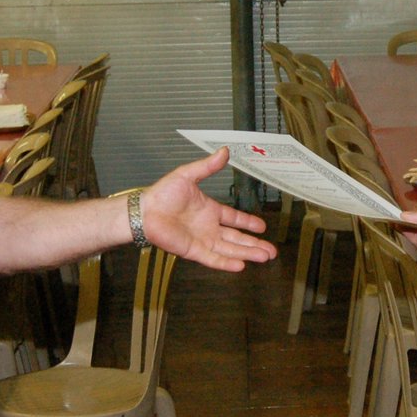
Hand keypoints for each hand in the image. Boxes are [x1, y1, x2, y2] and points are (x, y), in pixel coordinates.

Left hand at [141, 148, 277, 270]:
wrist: (145, 211)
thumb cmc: (162, 193)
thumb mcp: (188, 175)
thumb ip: (208, 166)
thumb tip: (224, 151)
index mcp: (210, 210)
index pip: (234, 218)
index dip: (249, 222)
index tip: (263, 227)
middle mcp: (209, 228)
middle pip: (237, 239)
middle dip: (255, 244)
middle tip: (271, 251)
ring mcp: (202, 240)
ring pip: (230, 250)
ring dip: (247, 253)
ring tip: (264, 257)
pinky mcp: (193, 250)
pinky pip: (213, 258)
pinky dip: (226, 263)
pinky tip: (241, 265)